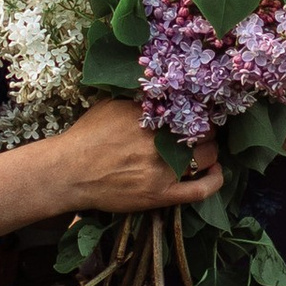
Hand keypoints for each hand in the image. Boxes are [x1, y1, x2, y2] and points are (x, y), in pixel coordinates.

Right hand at [38, 98, 220, 217]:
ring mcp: (162, 170)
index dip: (197, 109)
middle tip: (199, 130)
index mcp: (150, 116)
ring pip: (205, 157)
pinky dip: (214, 180)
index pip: (190, 108)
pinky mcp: (161, 195)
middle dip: (204, 129)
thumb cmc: (86, 136)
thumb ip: (139, 99)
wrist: (68, 172)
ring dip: (209, 150)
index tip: (196, 111)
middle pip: (203, 131)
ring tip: (204, 148)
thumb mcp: (111, 105)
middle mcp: (160, 141)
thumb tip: (161, 90)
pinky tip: (217, 171)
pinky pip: (200, 190)